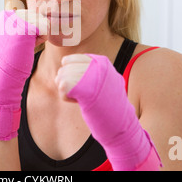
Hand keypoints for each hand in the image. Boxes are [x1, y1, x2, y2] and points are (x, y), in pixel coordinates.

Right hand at [0, 9, 45, 140]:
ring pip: (42, 21)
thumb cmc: (12, 59)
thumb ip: (23, 24)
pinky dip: (43, 37)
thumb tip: (43, 13)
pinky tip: (31, 46)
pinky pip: (45, 27)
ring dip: (40, 35)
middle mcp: (7, 15)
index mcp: (3, 16)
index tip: (20, 42)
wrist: (4, 76)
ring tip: (26, 46)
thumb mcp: (14, 37)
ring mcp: (15, 21)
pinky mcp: (24, 28)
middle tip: (24, 46)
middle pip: (37, 16)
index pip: (30, 15)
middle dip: (37, 32)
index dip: (31, 29)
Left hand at [58, 53, 160, 170]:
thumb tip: (65, 61)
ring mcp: (91, 76)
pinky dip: (65, 97)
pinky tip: (76, 101)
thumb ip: (88, 70)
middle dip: (66, 82)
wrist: (120, 122)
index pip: (69, 60)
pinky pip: (62, 87)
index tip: (80, 85)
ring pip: (61, 77)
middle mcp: (96, 65)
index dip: (68, 74)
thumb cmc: (110, 104)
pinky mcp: (85, 88)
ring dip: (65, 91)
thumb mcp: (104, 80)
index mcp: (101, 62)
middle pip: (63, 69)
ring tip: (80, 98)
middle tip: (80, 94)